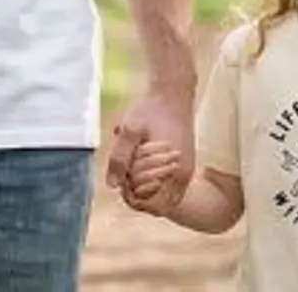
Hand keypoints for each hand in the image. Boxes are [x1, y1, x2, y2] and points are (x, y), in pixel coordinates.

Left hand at [107, 92, 193, 214]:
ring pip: (160, 193)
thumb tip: (112, 186)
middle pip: (156, 203)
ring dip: (143, 183)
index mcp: (174, 172)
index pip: (152, 205)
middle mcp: (183, 176)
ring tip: (134, 158)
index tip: (121, 175)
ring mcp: (185, 171)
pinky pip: (165, 182)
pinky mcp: (183, 165)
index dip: (131, 195)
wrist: (172, 92)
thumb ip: (120, 159)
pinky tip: (141, 155)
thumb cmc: (150, 109)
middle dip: (136, 189)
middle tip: (126, 163)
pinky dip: (150, 175)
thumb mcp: (129, 131)